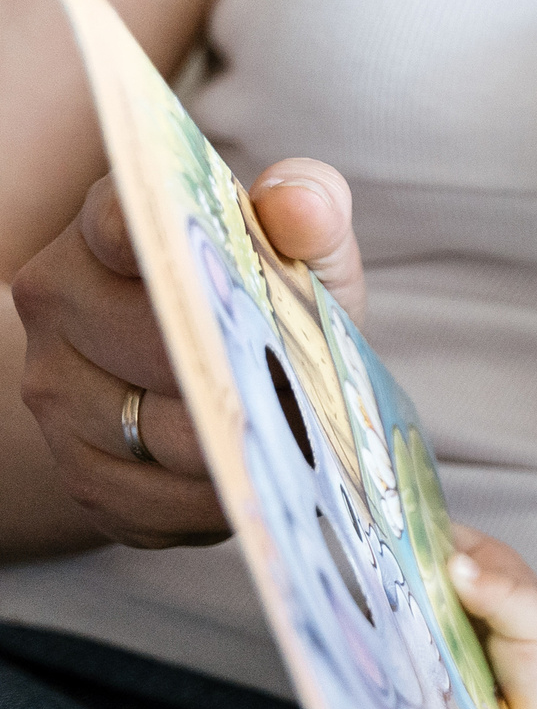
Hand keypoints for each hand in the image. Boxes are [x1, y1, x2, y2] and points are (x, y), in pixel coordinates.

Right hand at [12, 158, 365, 546]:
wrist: (224, 379)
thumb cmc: (267, 299)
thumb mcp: (303, 248)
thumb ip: (309, 206)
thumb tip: (295, 204)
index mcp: (108, 227)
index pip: (124, 226)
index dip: (176, 252)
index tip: (232, 276)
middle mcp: (58, 302)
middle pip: (152, 345)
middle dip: (239, 370)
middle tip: (301, 382)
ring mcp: (55, 391)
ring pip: (152, 433)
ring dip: (234, 444)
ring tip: (293, 438)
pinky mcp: (78, 472)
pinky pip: (148, 503)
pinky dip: (213, 503)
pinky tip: (256, 485)